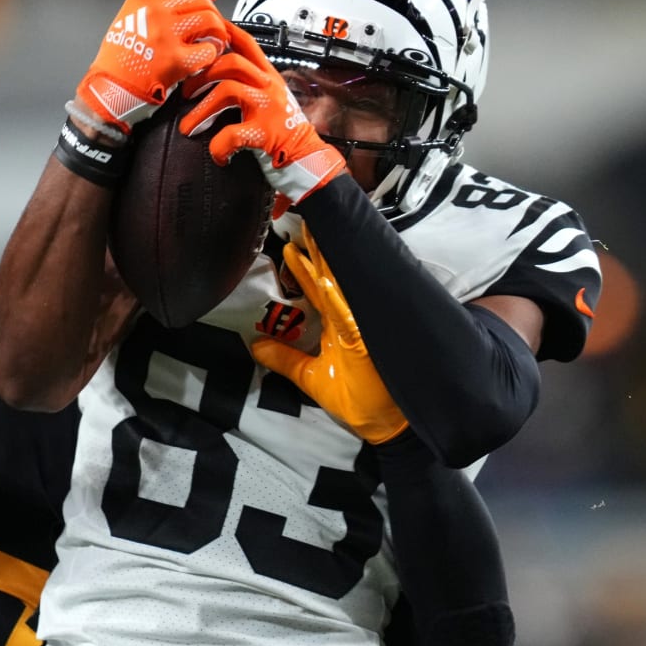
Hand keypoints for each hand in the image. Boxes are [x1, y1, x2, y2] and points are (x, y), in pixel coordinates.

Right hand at [76, 0, 226, 134]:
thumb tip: (181, 4)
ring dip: (217, 31)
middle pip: (200, 0)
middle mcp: (156, 12)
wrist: (109, 87)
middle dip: (212, 13)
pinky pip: (208, 49)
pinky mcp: (177, 59)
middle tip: (212, 27)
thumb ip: (151, 7)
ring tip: (214, 41)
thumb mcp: (126, 19)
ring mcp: (167, 35)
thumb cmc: (116, 59)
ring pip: (210, 20)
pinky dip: (212, 53)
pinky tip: (206, 58)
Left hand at [179, 21, 346, 202]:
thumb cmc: (283, 133)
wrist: (307, 160)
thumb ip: (249, 85)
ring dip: (201, 111)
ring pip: (228, 91)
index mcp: (268, 77)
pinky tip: (218, 155)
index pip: (246, 44)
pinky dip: (218, 146)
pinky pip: (232, 134)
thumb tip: (215, 74)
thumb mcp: (269, 100)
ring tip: (188, 127)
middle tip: (186, 94)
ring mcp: (268, 109)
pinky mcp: (265, 134)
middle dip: (201, 76)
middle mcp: (269, 88)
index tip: (204, 28)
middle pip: (231, 63)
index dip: (224, 32)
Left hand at [250, 225, 406, 443]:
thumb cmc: (359, 402)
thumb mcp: (311, 379)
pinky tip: (323, 278)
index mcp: (340, 324)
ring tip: (309, 234)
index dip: (303, 265)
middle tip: (301, 217)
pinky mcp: (365, 340)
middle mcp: (351, 319)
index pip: (318, 287)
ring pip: (339, 287)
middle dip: (316, 248)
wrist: (391, 428)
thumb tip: (254, 345)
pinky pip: (347, 314)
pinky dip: (335, 297)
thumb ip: (284, 360)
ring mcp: (360, 327)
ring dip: (324, 261)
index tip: (289, 242)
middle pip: (330, 277)